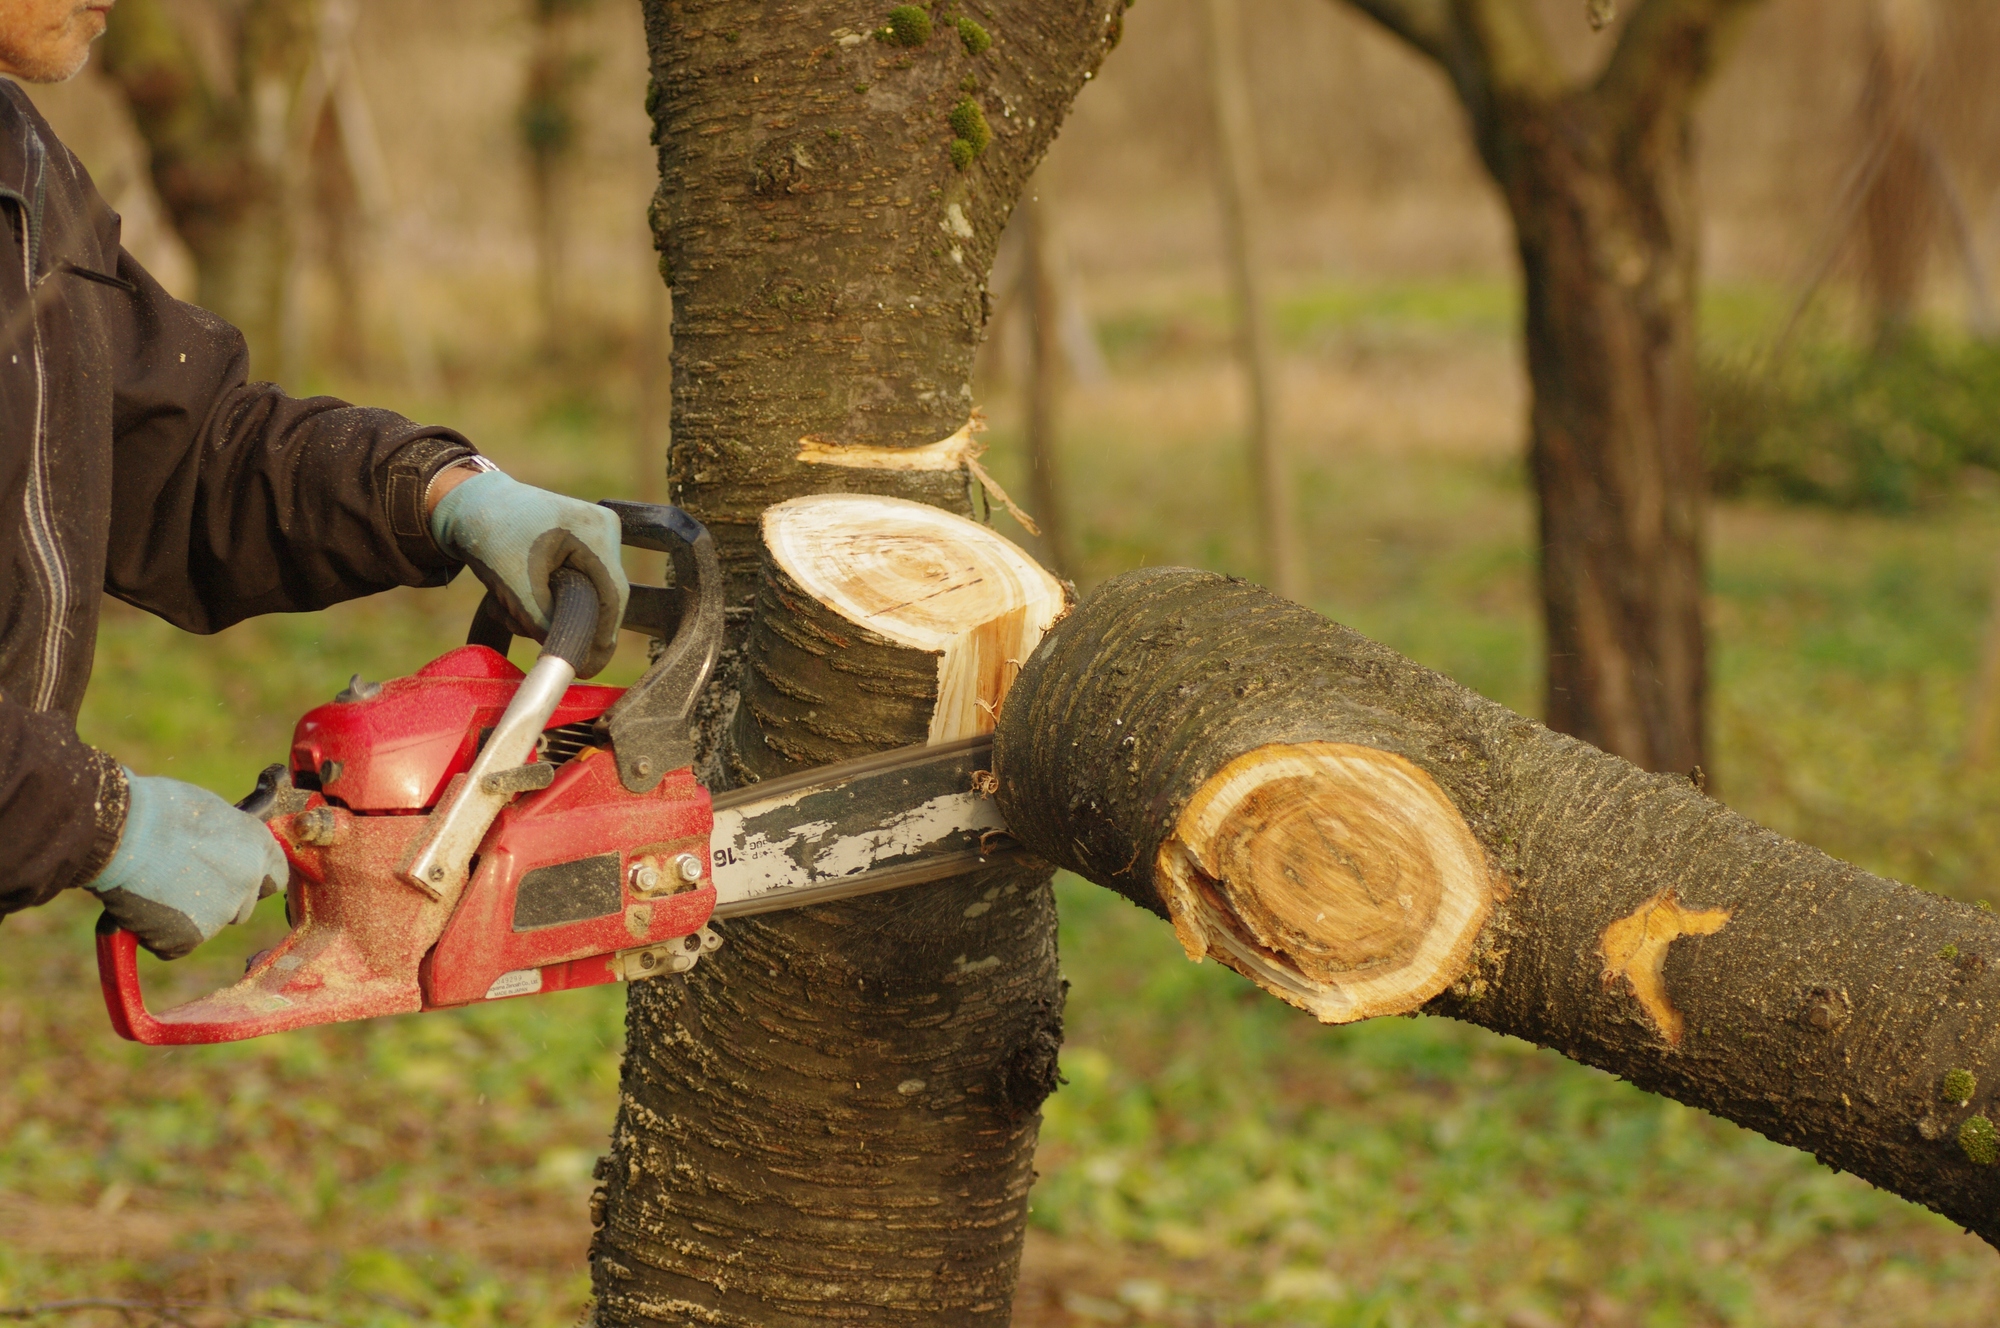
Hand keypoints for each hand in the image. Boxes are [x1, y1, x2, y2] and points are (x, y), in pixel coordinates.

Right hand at [87, 773, 287, 959]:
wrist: (121, 829)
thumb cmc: (157, 810)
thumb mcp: (210, 814)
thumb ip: (226, 841)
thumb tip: (220, 853)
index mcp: (258, 845)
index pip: (274, 877)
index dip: (251, 880)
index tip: (230, 879)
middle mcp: (249, 880)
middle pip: (242, 907)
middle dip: (217, 902)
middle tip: (181, 884)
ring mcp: (222, 911)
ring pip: (208, 926)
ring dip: (186, 917)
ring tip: (154, 887)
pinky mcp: (190, 937)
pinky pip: (174, 945)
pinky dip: (157, 934)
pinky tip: (141, 906)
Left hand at [428, 469, 629, 676]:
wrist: (470, 503)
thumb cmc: (490, 534)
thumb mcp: (514, 583)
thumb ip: (543, 621)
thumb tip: (568, 656)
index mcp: (595, 532)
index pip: (613, 595)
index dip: (603, 636)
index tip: (588, 668)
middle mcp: (603, 531)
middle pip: (599, 596)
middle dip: (563, 620)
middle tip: (536, 640)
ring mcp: (593, 536)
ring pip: (583, 594)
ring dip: (545, 612)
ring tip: (506, 608)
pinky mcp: (579, 546)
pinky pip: (573, 585)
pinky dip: (543, 600)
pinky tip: (512, 597)